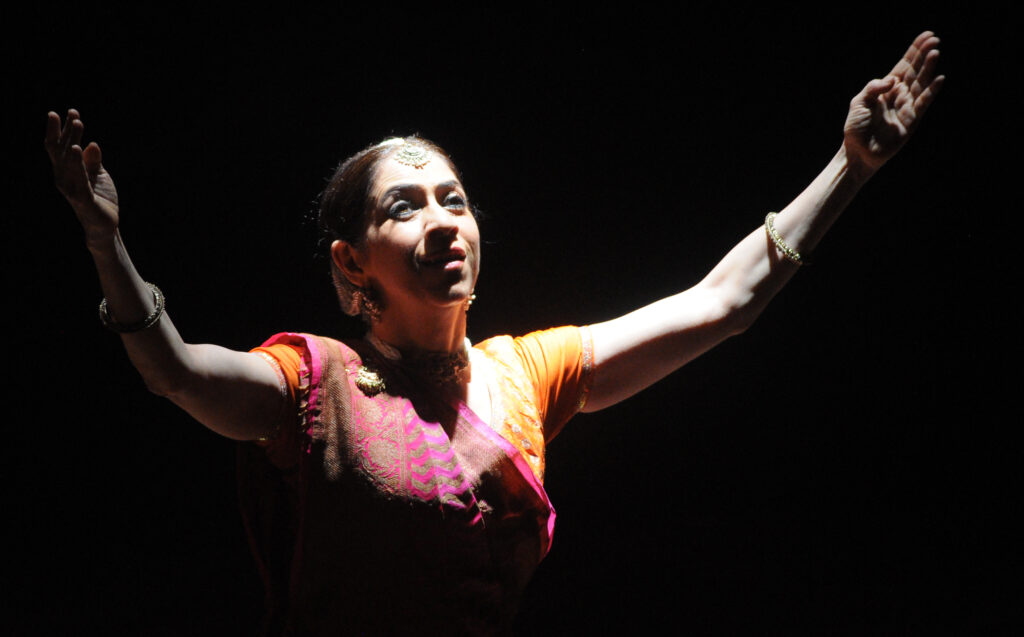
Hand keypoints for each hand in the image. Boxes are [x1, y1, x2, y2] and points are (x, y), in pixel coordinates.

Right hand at [45, 109, 119, 245]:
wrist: (104, 223)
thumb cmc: (100, 198)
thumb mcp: (99, 174)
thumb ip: (94, 160)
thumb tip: (92, 144)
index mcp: (66, 170)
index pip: (62, 146)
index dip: (64, 129)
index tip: (71, 112)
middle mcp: (63, 176)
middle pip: (61, 149)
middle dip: (65, 129)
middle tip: (71, 111)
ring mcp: (70, 187)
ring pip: (68, 159)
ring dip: (72, 139)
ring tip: (78, 123)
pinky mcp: (82, 197)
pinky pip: (78, 176)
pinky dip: (77, 161)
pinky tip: (77, 148)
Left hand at [843, 31, 944, 173]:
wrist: (858, 152)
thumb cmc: (856, 127)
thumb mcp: (858, 102)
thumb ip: (873, 88)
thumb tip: (892, 80)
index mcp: (886, 88)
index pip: (904, 65)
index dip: (914, 51)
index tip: (926, 36)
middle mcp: (899, 94)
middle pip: (915, 71)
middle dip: (924, 56)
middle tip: (934, 41)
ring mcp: (907, 107)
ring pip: (921, 84)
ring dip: (928, 69)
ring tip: (935, 54)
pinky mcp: (911, 121)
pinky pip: (923, 103)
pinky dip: (930, 92)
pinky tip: (938, 80)